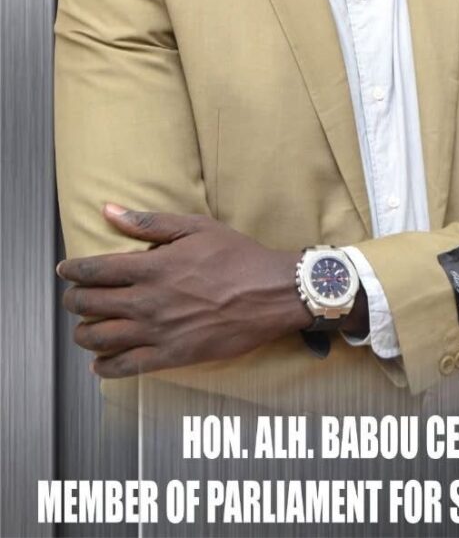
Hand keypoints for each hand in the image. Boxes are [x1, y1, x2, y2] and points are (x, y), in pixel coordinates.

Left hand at [57, 205, 310, 377]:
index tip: (66, 270)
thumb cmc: (237, 256)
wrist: (271, 293)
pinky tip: (101, 362)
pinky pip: (126, 367)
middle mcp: (148, 301)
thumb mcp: (195, 228)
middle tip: (72, 297)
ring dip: (84, 333)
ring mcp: (158, 332)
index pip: (95, 271)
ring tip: (84, 328)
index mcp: (152, 267)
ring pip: (100, 338)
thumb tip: (110, 211)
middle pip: (90, 305)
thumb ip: (149, 222)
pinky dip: (105, 367)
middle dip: (73, 300)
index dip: (73, 270)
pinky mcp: (172, 355)